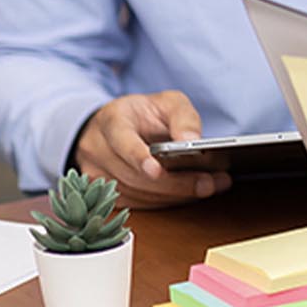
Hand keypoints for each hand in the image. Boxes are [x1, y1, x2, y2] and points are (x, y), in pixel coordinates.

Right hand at [72, 90, 230, 208]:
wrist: (119, 125)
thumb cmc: (145, 113)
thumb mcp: (168, 102)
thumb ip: (183, 118)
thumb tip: (192, 140)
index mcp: (111, 120)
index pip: (121, 141)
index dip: (138, 157)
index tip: (157, 170)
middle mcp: (97, 148)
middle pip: (133, 175)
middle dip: (174, 182)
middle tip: (209, 183)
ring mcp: (96, 173)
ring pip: (135, 193)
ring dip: (174, 194)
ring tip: (209, 187)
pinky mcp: (104, 193)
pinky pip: (135, 203)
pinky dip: (164, 201)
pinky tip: (189, 194)